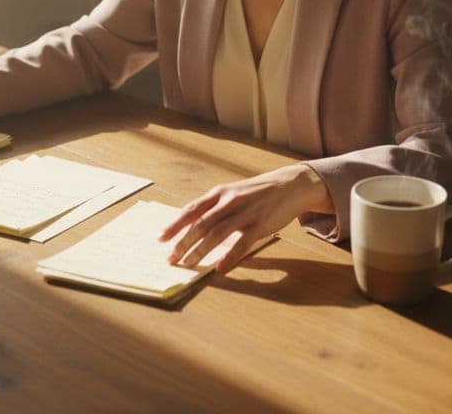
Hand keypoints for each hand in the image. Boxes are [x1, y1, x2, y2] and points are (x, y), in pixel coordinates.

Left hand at [158, 164, 333, 274]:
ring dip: (200, 251)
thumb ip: (216, 208)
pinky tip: (219, 268)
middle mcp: (229, 201)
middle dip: (183, 243)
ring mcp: (245, 212)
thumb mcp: (234, 193)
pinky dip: (229, 257)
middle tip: (172, 259)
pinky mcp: (261, 224)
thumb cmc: (258, 192)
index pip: (191, 210)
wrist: (290, 184)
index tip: (161, 239)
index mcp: (220, 193)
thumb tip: (195, 227)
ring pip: (217, 233)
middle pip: (201, 224)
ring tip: (189, 265)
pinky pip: (242, 243)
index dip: (175, 225)